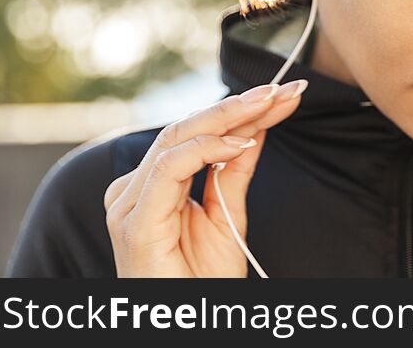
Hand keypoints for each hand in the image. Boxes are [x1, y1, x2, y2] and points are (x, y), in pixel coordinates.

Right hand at [102, 80, 307, 276]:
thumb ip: (235, 170)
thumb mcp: (229, 213)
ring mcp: (129, 202)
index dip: (241, 111)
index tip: (283, 95)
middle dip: (240, 105)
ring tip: (270, 104)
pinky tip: (241, 142)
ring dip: (230, 115)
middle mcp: (134, 188)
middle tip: (283, 90)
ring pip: (178, 137)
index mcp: (152, 185)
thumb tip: (256, 127)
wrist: (189, 322)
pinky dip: (207, 148)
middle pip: (188, 128)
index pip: (197, 133)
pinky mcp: (134, 220)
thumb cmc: (202, 280)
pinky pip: (169, 167)